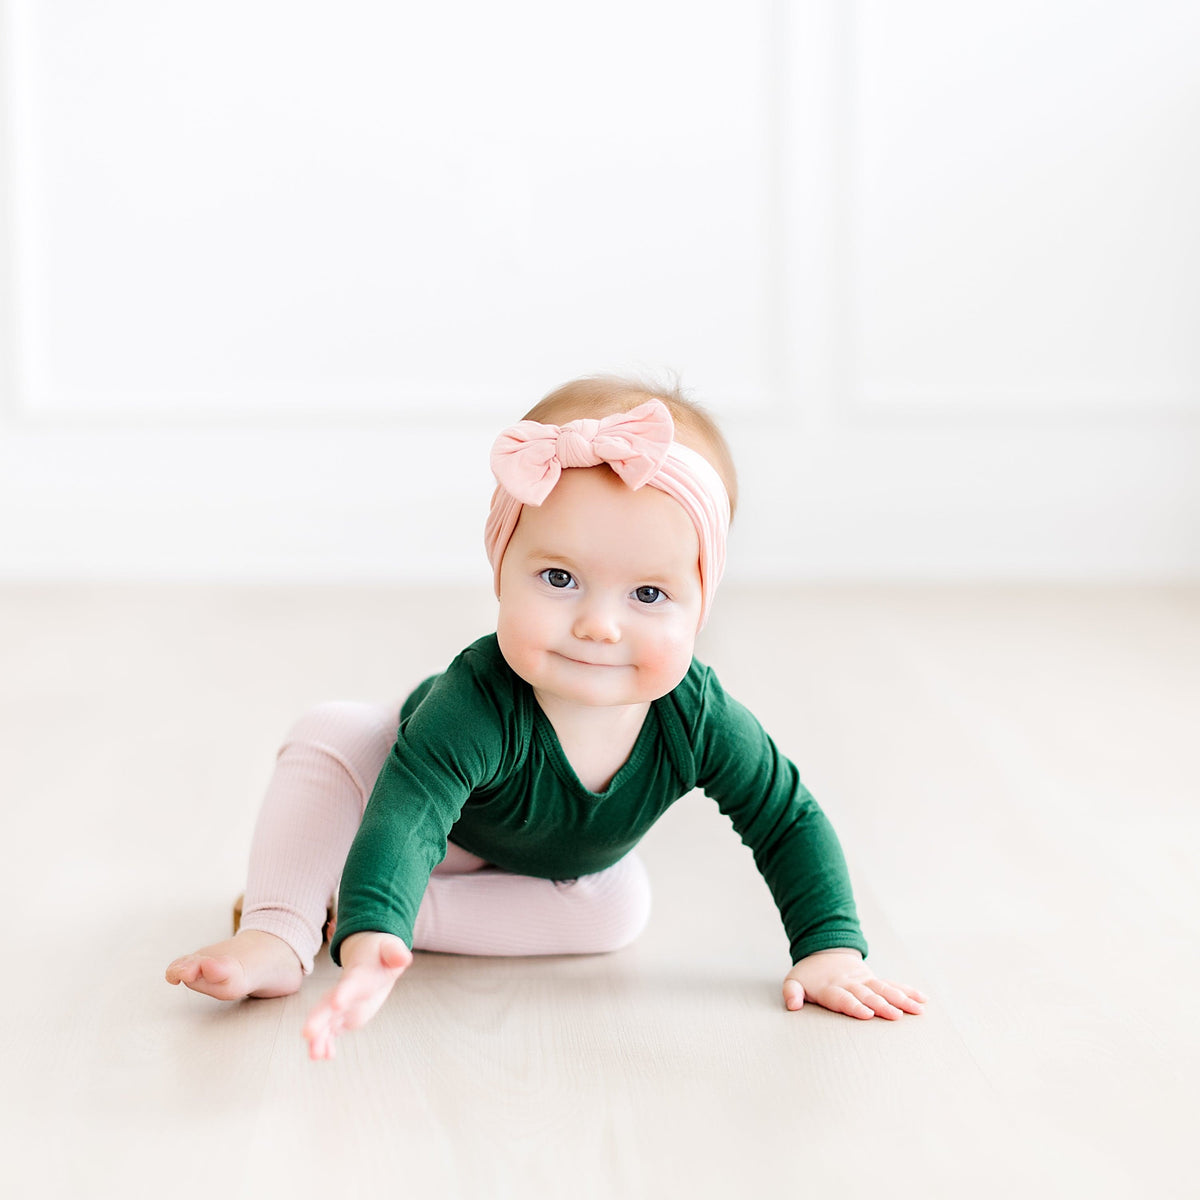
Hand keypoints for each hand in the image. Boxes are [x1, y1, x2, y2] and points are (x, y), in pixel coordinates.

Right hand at [302, 932, 412, 1059]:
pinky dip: (326, 1043)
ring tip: (315, 1056)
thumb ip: (395, 953)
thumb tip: (405, 958)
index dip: (344, 993)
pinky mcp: (343, 1016)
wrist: (368, 957)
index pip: (350, 984)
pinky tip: (324, 1056)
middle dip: (318, 1019)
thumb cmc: (382, 953)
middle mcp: (344, 991)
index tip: (336, 1004)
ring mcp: (341, 1005)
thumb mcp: (391, 950)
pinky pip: (331, 1031)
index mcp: (358, 975)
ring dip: (319, 1038)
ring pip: (325, 1022)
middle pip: (327, 1005)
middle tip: (308, 1033)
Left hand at [782, 948, 926, 1019]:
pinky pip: (893, 985)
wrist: (824, 952)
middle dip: (882, 1005)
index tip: (867, 1014)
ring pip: (885, 990)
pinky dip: (907, 991)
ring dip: (901, 999)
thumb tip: (792, 1006)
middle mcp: (851, 984)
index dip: (854, 1006)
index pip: (844, 998)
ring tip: (918, 1009)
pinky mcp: (874, 980)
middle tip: (897, 1015)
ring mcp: (865, 981)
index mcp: (832, 988)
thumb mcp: (794, 981)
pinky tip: (923, 999)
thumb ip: (792, 993)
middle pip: (868, 995)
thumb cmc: (809, 975)